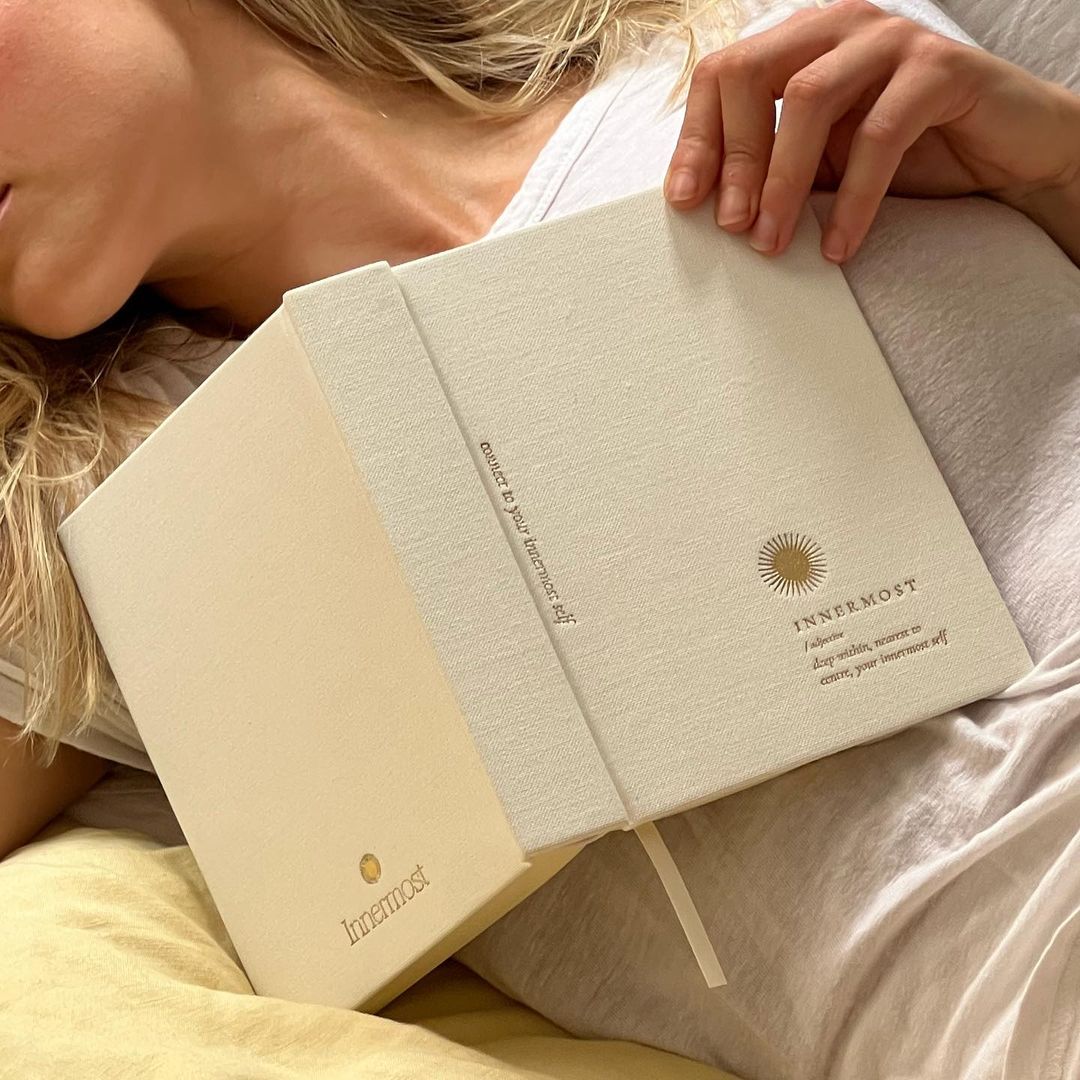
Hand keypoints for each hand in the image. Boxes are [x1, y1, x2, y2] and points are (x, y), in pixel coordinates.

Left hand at [663, 0, 1079, 263]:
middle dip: (733, 158)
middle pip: (751, 74)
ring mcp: (891, 40)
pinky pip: (880, 135)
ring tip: (772, 242)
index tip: (683, 202)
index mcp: (802, 43)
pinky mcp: (942, 69)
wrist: (1009, 155)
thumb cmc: (908, 157)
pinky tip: (838, 246)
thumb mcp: (823, 163)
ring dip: (782, 180)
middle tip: (731, 227)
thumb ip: (772, 167)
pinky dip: (853, 199)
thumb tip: (703, 205)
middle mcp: (840, 28)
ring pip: (807, 98)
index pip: (723, 74)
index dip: (697, 139)